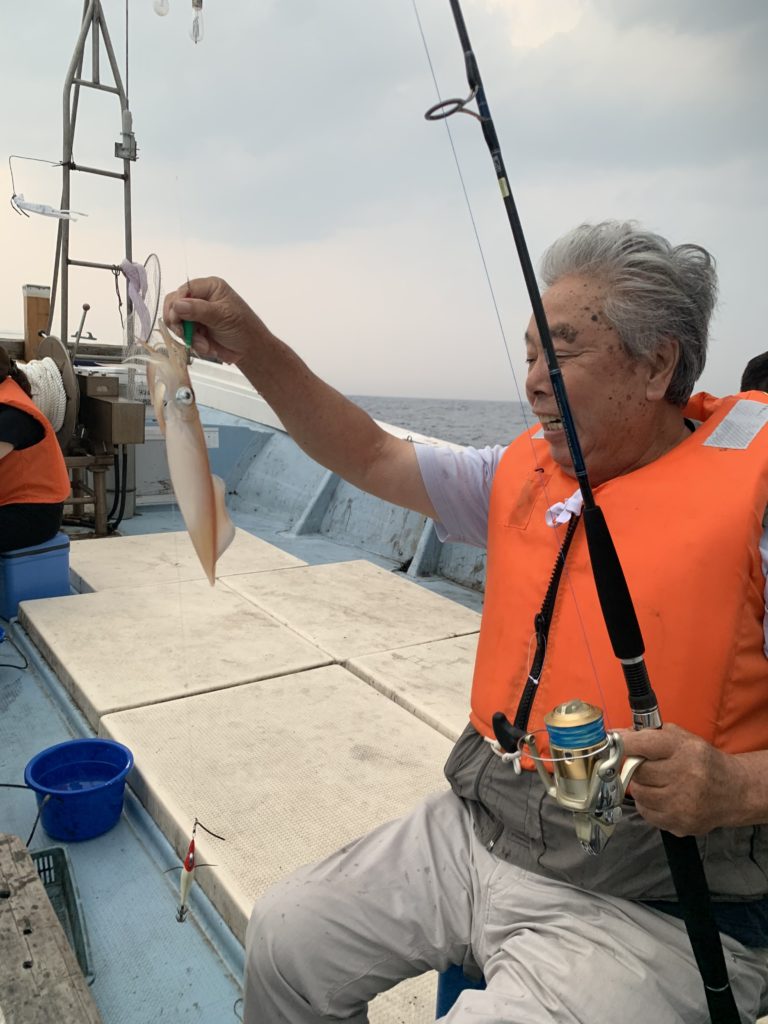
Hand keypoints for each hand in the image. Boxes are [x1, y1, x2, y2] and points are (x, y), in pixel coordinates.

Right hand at [163, 277, 272, 366]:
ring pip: (176, 322)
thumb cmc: (243, 328)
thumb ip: (199, 310)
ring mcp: (196, 314)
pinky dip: (193, 343)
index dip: (176, 304)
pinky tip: (207, 347)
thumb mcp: (222, 316)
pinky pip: (183, 335)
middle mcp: (200, 298)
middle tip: (185, 334)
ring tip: (204, 344)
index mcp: (210, 287)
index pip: (184, 290)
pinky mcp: (194, 329)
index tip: (176, 319)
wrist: (249, 350)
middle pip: (174, 304)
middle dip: (179, 322)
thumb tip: (177, 304)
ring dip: (188, 336)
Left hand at [619, 723, 748, 835]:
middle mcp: (685, 776)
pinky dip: (649, 805)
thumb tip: (615, 735)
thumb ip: (649, 734)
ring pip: (639, 794)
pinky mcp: (680, 824)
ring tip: (657, 782)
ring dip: (641, 787)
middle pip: (636, 771)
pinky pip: (647, 813)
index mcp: (684, 750)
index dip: (622, 744)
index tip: (611, 742)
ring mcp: (683, 804)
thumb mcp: (681, 739)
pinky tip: (663, 797)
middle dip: (635, 767)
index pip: (642, 744)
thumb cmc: (703, 761)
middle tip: (644, 765)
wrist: (733, 792)